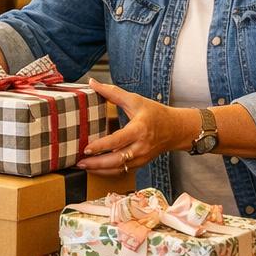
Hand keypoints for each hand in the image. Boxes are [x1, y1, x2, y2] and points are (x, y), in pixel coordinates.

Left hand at [77, 78, 198, 173]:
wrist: (175, 129)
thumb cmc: (155, 113)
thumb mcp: (135, 100)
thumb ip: (112, 92)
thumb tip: (93, 83)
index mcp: (139, 129)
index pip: (117, 140)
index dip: (101, 146)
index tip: (86, 148)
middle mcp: (141, 146)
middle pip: (116, 160)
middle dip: (96, 163)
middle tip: (79, 162)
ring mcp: (141, 157)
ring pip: (119, 169)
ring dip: (100, 170)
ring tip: (84, 166)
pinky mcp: (140, 163)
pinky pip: (123, 171)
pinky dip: (108, 172)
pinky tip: (96, 168)